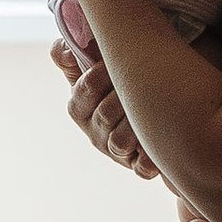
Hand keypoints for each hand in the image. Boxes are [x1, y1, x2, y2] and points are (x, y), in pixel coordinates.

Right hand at [50, 36, 156, 179]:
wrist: (157, 98)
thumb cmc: (119, 78)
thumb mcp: (92, 63)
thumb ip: (70, 54)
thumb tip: (65, 53)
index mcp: (80, 107)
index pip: (85, 89)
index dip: (101, 73)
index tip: (116, 60)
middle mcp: (94, 133)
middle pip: (104, 114)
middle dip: (124, 94)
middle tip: (143, 77)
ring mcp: (116, 151)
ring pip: (119, 141)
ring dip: (135, 122)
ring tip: (153, 104)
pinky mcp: (138, 165)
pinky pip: (141, 167)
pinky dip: (148, 160)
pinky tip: (156, 145)